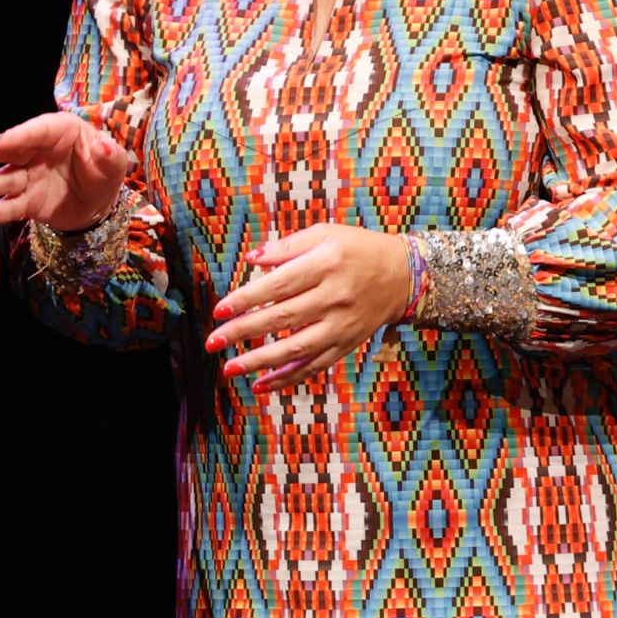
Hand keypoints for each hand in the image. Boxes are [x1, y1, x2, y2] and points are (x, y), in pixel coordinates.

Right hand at [0, 113, 129, 230]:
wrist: (99, 204)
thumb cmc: (104, 171)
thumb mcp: (114, 163)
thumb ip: (110, 156)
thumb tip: (103, 148)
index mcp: (58, 132)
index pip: (37, 131)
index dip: (20, 135)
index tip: (3, 142)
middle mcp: (36, 151)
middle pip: (8, 148)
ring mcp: (27, 177)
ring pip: (3, 179)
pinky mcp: (26, 202)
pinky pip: (9, 207)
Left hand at [204, 224, 411, 393]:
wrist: (404, 275)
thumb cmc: (357, 248)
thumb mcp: (325, 233)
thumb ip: (287, 246)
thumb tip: (251, 259)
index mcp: (325, 264)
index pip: (278, 286)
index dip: (246, 300)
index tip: (220, 311)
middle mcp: (334, 297)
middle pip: (282, 319)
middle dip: (243, 333)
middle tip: (212, 342)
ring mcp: (341, 325)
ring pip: (296, 349)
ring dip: (259, 362)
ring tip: (229, 369)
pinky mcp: (347, 344)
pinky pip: (314, 366)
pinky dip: (287, 378)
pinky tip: (261, 384)